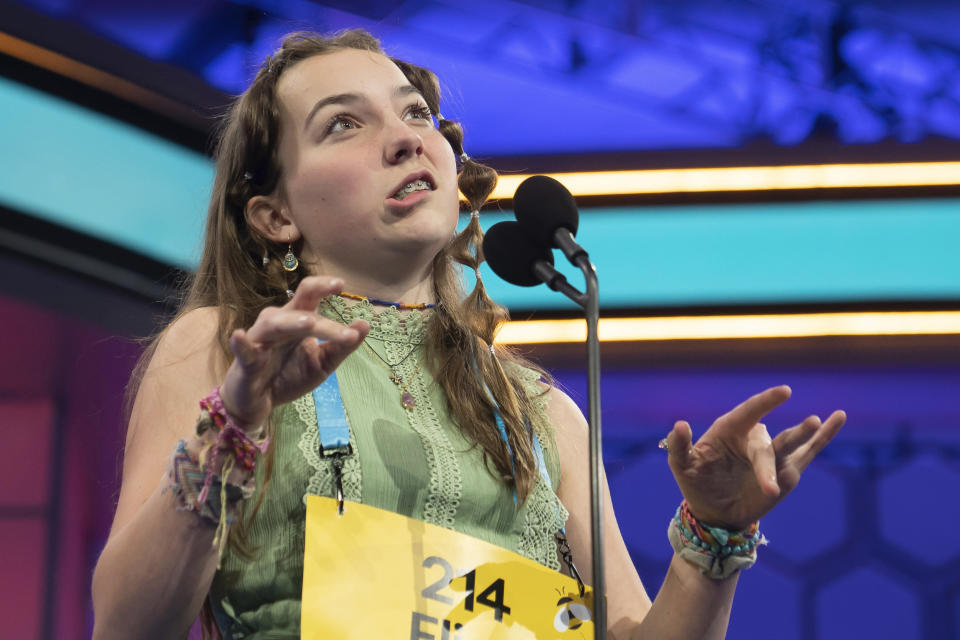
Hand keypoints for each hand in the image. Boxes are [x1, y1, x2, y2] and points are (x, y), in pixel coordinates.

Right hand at [219, 276, 368, 430]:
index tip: (342, 284)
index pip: (310, 296)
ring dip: (292, 322)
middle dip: (316, 294)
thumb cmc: (289, 377)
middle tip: (336, 290)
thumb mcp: (322, 364)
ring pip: (275, 323)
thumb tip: (365, 325)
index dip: (323, 286)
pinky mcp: (245, 361)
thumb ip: (342, 347)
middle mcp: (278, 324)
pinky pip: (243, 349)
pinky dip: (241, 343)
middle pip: (297, 305)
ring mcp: (259, 340)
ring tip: (309, 323)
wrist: (259, 403)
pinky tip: (239, 336)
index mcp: (297, 321)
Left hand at [665, 385, 844, 529]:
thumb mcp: (681, 464)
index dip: (765, 402)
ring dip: (805, 433)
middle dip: (766, 467)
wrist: (713, 512)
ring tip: (817, 421)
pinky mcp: (786, 471)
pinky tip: (837, 418)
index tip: (784, 392)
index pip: (748, 412)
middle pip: (764, 446)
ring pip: (790, 442)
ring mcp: (772, 455)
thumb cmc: (696, 482)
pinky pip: (808, 452)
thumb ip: (678, 445)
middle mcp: (752, 439)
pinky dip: (824, 437)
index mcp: (728, 430)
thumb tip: (679, 425)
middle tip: (770, 488)